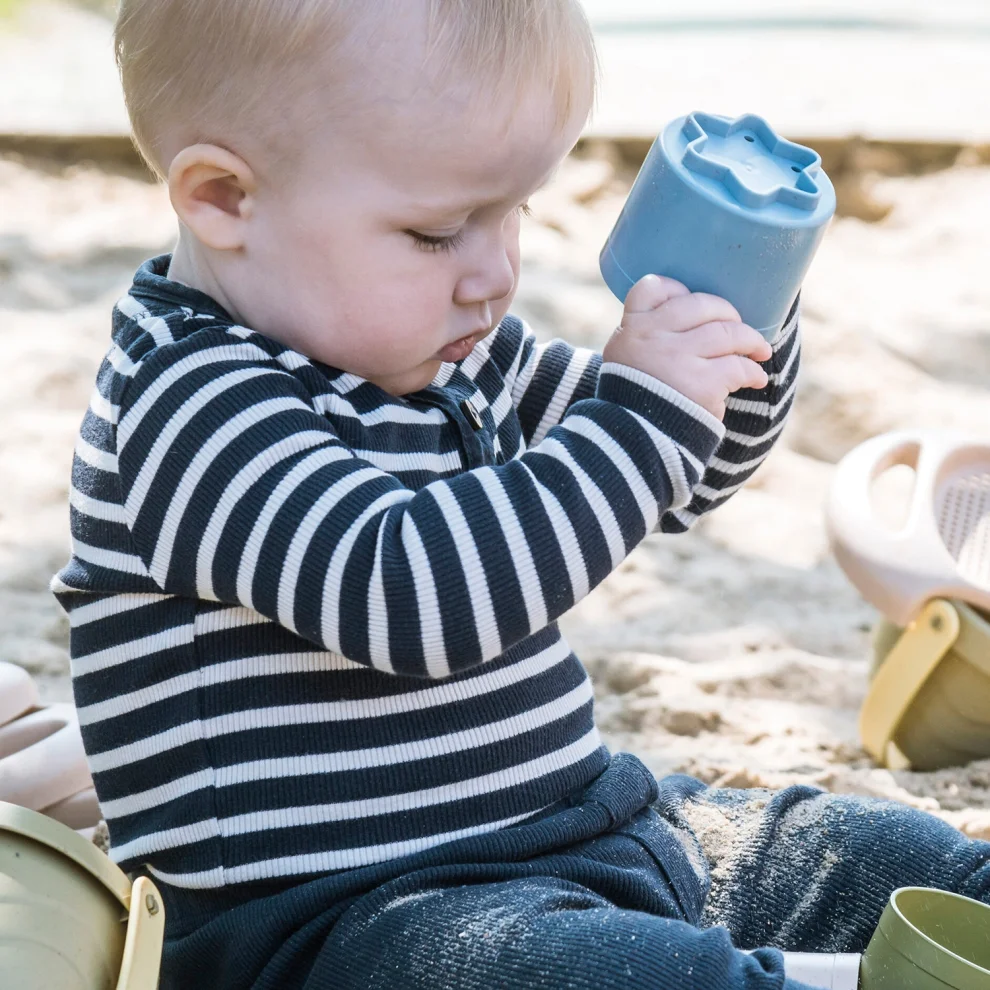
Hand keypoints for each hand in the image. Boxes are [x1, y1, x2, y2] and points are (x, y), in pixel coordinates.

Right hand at [602, 275, 772, 419]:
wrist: (631, 444)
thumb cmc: (634, 401)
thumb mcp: (625, 361)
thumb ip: (648, 337)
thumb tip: (696, 317)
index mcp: (631, 328)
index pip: (653, 287)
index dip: (678, 290)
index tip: (692, 304)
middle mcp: (652, 337)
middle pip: (701, 305)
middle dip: (727, 314)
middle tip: (738, 327)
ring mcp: (677, 359)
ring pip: (727, 333)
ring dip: (750, 341)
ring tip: (760, 351)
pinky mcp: (701, 384)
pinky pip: (738, 368)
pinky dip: (753, 373)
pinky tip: (757, 379)